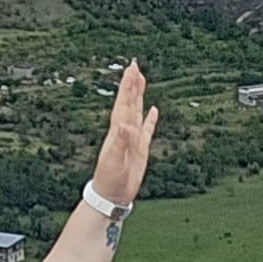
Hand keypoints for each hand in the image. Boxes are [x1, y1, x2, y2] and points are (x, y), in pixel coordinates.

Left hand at [88, 58, 158, 215]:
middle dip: (132, 84)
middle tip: (135, 65)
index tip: (132, 70)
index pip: (123, 103)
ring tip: (141, 79)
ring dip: (139, 96)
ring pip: (137, 111)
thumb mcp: (113, 160)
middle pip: (129, 102)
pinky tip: (153, 110)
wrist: (111, 196)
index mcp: (117, 131)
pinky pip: (147, 129)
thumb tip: (125, 125)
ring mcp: (133, 139)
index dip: (127, 86)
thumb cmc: (109, 179)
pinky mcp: (140, 149)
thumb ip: (120, 142)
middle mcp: (124, 131)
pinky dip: (150, 119)